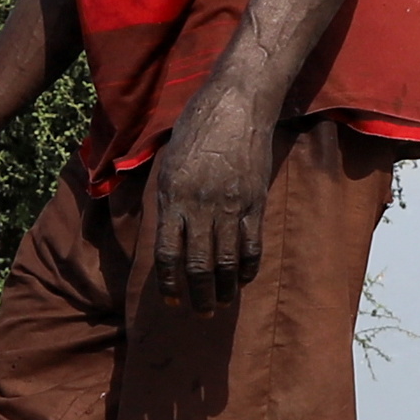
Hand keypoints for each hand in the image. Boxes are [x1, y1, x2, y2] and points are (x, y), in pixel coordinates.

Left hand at [144, 91, 272, 303]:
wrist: (236, 104)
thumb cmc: (196, 129)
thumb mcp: (169, 162)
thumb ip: (167, 200)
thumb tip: (165, 235)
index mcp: (173, 197)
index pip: (168, 252)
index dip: (169, 282)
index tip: (171, 302)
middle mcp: (201, 205)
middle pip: (198, 264)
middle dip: (198, 295)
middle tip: (200, 315)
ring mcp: (231, 205)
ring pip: (226, 260)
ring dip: (223, 289)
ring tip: (220, 305)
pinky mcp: (255, 201)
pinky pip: (252, 244)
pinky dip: (247, 267)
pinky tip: (242, 280)